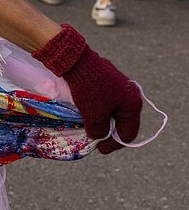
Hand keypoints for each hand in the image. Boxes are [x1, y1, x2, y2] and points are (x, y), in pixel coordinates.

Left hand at [33, 24, 141, 152]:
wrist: (76, 60)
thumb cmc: (89, 89)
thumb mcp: (94, 115)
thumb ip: (99, 130)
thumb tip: (98, 135)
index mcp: (133, 104)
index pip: (128, 133)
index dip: (114, 145)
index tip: (99, 149)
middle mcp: (131, 95)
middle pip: (122, 122)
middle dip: (109, 133)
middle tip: (95, 140)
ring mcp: (120, 87)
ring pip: (113, 112)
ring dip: (102, 121)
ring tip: (89, 127)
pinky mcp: (108, 81)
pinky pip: (106, 101)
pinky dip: (98, 110)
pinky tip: (87, 113)